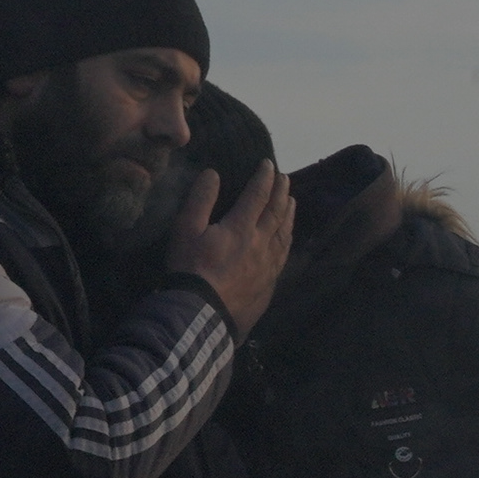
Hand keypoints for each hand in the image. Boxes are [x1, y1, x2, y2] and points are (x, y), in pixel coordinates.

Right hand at [166, 159, 293, 331]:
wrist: (204, 313)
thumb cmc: (191, 269)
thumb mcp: (186, 230)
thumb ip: (200, 200)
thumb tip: (213, 174)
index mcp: (241, 227)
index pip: (258, 195)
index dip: (264, 177)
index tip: (268, 164)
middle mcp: (261, 243)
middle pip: (276, 212)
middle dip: (281, 192)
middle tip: (285, 178)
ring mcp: (269, 264)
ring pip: (285, 233)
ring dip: (289, 214)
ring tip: (292, 201)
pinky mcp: (270, 282)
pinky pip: (284, 254)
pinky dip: (288, 239)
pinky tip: (287, 237)